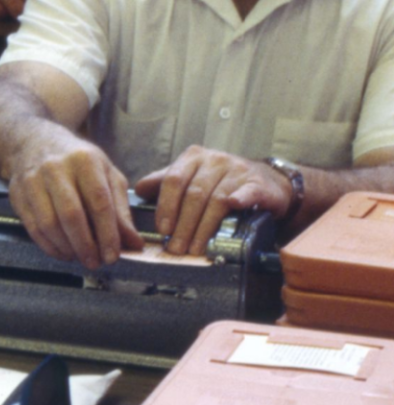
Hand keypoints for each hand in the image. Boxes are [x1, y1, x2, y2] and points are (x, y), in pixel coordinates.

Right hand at [7, 122, 143, 268]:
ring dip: (67, 248)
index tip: (113, 255)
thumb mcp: (106, 174)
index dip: (107, 233)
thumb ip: (120, 209)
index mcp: (84, 160)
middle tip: (95, 262)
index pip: (99, 202)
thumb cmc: (76, 160)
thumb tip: (133, 242)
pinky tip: (62, 251)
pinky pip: (33, 227)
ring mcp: (33, 180)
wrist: (34, 142)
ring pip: (49, 224)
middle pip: (71, 214)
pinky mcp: (18, 194)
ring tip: (80, 257)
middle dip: (85, 245)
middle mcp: (56, 168)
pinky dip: (49, 246)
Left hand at [133, 145, 295, 254]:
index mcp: (193, 157)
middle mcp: (214, 160)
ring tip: (194, 247)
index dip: (166, 206)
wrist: (264, 180)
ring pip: (216, 200)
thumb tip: (139, 189)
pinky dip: (240, 198)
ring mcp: (237, 170)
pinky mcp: (257, 183)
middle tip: (176, 247)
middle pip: (194, 194)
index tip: (163, 229)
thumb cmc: (221, 181)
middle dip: (183, 224)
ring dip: (204, 227)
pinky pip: (247, 191)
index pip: (174, 180)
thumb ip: (166, 182)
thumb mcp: (192, 176)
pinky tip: (234, 206)